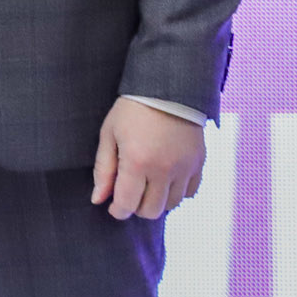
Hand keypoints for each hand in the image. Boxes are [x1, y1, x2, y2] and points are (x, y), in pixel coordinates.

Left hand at [92, 97, 205, 220]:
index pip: (127, 205)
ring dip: (157, 200)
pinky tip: (166, 178)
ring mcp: (184, 167)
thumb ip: (104, 169)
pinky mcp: (199, 162)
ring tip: (147, 184)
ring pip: (171, 205)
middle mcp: (163, 169)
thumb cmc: (133, 108)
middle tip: (130, 192)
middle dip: (136, 207)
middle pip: (151, 211)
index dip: (117, 210)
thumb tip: (98, 199)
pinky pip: (190, 192)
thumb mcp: (110, 134)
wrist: (168, 86)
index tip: (113, 205)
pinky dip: (177, 192)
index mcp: (137, 161)